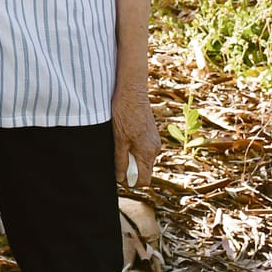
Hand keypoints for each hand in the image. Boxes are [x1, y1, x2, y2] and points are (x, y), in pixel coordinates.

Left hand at [112, 73, 157, 189]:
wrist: (132, 89)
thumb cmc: (124, 113)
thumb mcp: (119, 139)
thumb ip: (121, 160)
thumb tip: (121, 178)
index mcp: (148, 152)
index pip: (144, 180)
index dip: (131, 182)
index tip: (118, 175)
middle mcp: (154, 148)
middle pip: (144, 170)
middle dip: (131, 170)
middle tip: (116, 158)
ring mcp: (154, 140)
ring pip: (143, 158)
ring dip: (132, 158)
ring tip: (119, 145)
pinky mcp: (151, 132)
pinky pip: (143, 148)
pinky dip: (134, 148)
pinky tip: (124, 137)